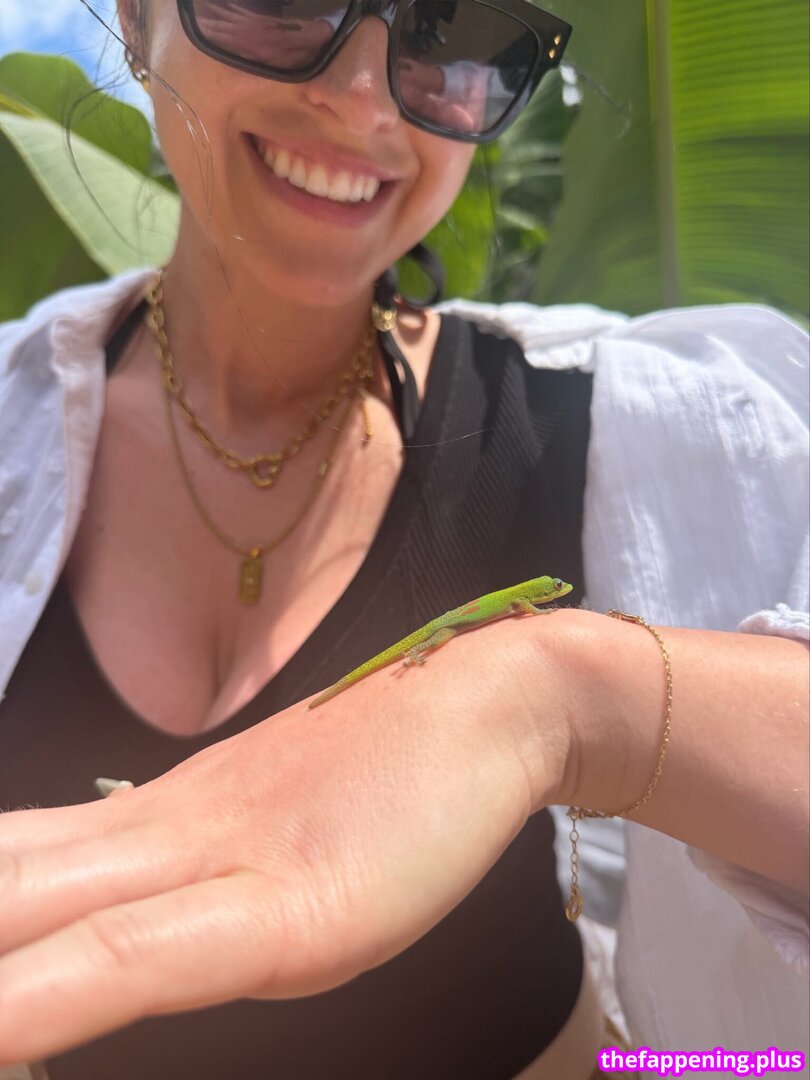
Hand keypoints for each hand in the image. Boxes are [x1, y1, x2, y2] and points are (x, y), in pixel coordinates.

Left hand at [0, 616, 571, 1065]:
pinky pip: (127, 960)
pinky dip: (39, 1003)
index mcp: (147, 826)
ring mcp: (214, 868)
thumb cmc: (395, 776)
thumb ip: (189, 876)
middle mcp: (152, 839)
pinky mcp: (283, 910)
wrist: (490, 706)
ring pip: (26, 917)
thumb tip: (109, 922)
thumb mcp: (275, 842)